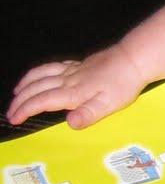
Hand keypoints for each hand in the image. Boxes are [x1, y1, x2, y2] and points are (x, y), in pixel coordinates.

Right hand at [7, 44, 147, 129]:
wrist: (134, 59)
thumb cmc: (123, 84)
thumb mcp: (109, 105)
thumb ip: (88, 115)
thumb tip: (69, 123)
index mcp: (73, 92)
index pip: (41, 102)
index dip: (25, 110)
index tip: (14, 119)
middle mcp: (68, 80)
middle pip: (36, 88)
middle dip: (20, 100)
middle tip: (10, 112)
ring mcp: (73, 70)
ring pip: (41, 74)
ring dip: (26, 83)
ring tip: (17, 92)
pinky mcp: (80, 64)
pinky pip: (52, 66)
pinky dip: (39, 71)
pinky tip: (40, 74)